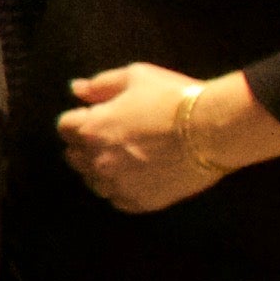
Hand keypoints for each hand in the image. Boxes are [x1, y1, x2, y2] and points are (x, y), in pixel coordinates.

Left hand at [57, 63, 227, 214]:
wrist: (214, 130)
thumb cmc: (175, 98)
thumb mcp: (135, 77)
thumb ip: (100, 84)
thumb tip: (77, 89)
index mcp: (91, 129)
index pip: (65, 128)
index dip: (80, 120)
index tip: (98, 116)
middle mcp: (98, 161)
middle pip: (75, 156)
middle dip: (87, 145)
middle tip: (114, 136)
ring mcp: (118, 185)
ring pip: (94, 181)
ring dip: (103, 169)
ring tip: (128, 157)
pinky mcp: (139, 202)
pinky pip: (118, 200)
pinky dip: (123, 188)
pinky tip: (140, 175)